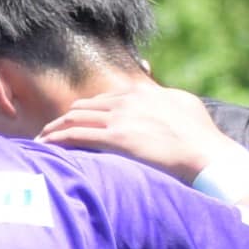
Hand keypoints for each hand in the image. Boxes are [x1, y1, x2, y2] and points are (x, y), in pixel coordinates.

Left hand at [37, 81, 232, 183]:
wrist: (207, 155)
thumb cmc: (202, 138)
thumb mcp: (185, 107)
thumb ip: (166, 102)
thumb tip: (162, 100)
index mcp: (143, 94)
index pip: (104, 99)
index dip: (87, 111)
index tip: (75, 122)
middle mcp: (128, 101)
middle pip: (84, 107)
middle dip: (64, 120)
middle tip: (50, 133)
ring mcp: (121, 118)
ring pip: (75, 119)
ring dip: (55, 130)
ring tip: (41, 141)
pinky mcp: (116, 138)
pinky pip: (76, 136)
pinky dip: (58, 140)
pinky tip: (46, 147)